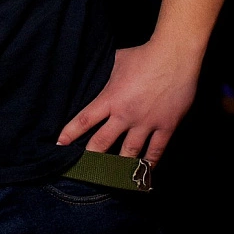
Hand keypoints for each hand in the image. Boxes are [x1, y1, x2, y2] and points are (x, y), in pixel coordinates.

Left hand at [56, 41, 198, 165]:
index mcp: (110, 98)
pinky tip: (144, 172)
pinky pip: (156, 150)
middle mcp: (125, 115)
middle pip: (102, 142)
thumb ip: (104, 74)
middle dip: (91, 157)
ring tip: (111, 178)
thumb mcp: (116, 61)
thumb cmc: (143, 55)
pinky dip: (150, 163)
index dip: (70, 134)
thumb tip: (94, 74)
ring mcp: (146, 122)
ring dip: (119, 166)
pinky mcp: (166, 126)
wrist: (174, 55)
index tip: (59, 145)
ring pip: (129, 152)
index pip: (84, 120)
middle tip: (82, 170)